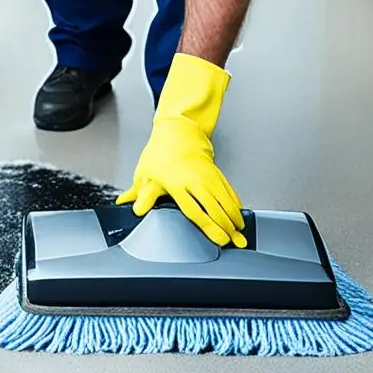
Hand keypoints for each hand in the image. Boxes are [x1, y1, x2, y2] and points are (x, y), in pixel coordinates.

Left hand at [116, 53, 246, 246]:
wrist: (178, 131)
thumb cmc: (160, 153)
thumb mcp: (146, 173)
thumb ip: (142, 193)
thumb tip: (132, 207)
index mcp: (177, 184)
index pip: (195, 211)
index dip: (209, 227)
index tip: (219, 238)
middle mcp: (196, 180)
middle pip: (215, 208)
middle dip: (227, 227)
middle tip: (235, 241)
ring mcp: (208, 176)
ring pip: (226, 200)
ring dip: (235, 218)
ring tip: (241, 233)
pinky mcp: (216, 172)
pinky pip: (229, 191)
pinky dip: (235, 204)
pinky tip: (239, 214)